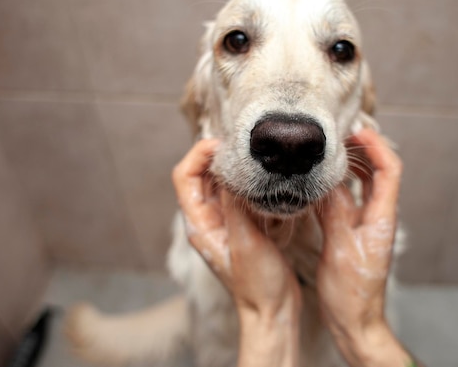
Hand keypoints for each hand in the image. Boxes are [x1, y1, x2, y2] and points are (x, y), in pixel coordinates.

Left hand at [172, 139, 300, 366]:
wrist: (273, 312)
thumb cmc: (257, 285)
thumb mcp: (246, 241)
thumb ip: (236, 206)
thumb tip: (231, 169)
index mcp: (200, 223)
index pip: (184, 176)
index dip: (199, 154)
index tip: (224, 145)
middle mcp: (208, 220)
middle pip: (202, 175)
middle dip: (218, 156)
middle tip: (244, 146)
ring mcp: (225, 223)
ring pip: (222, 184)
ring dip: (235, 169)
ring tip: (257, 159)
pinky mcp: (244, 226)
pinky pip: (241, 196)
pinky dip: (250, 184)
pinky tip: (267, 182)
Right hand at [316, 129, 412, 366]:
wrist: (355, 320)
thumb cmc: (351, 291)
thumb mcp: (340, 247)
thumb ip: (334, 211)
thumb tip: (325, 178)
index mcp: (381, 217)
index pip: (390, 169)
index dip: (376, 145)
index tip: (355, 130)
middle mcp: (378, 216)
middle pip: (379, 171)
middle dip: (363, 148)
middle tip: (339, 133)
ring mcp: (367, 223)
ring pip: (364, 184)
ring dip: (351, 164)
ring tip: (329, 149)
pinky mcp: (354, 231)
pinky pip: (349, 199)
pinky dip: (339, 184)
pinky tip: (321, 181)